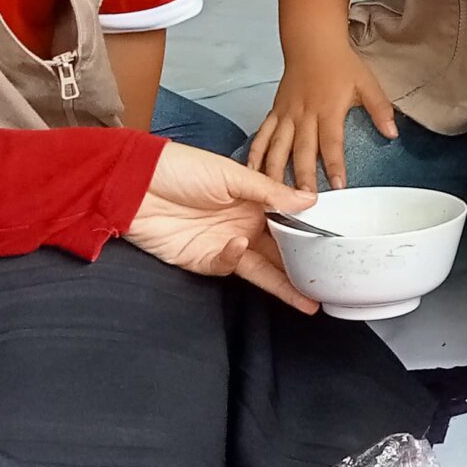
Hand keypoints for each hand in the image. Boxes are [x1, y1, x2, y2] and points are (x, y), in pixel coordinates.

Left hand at [125, 142, 318, 312]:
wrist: (133, 183)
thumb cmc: (180, 168)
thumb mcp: (230, 174)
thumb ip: (269, 191)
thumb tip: (310, 200)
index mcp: (254, 201)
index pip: (288, 221)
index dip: (309, 233)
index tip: (333, 244)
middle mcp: (243, 224)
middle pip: (279, 251)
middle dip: (303, 267)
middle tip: (329, 282)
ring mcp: (224, 244)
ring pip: (261, 269)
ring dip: (284, 284)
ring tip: (308, 298)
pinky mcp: (202, 260)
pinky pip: (228, 267)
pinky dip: (236, 261)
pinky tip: (241, 248)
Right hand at [249, 38, 395, 190]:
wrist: (312, 43)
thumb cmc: (340, 64)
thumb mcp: (367, 82)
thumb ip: (380, 109)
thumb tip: (393, 133)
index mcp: (328, 109)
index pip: (331, 142)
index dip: (334, 164)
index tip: (338, 185)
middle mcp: (304, 114)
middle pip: (301, 150)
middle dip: (301, 176)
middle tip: (303, 200)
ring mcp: (286, 114)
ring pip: (277, 146)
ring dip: (275, 171)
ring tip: (274, 194)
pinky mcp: (275, 112)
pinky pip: (263, 135)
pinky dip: (255, 153)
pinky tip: (252, 171)